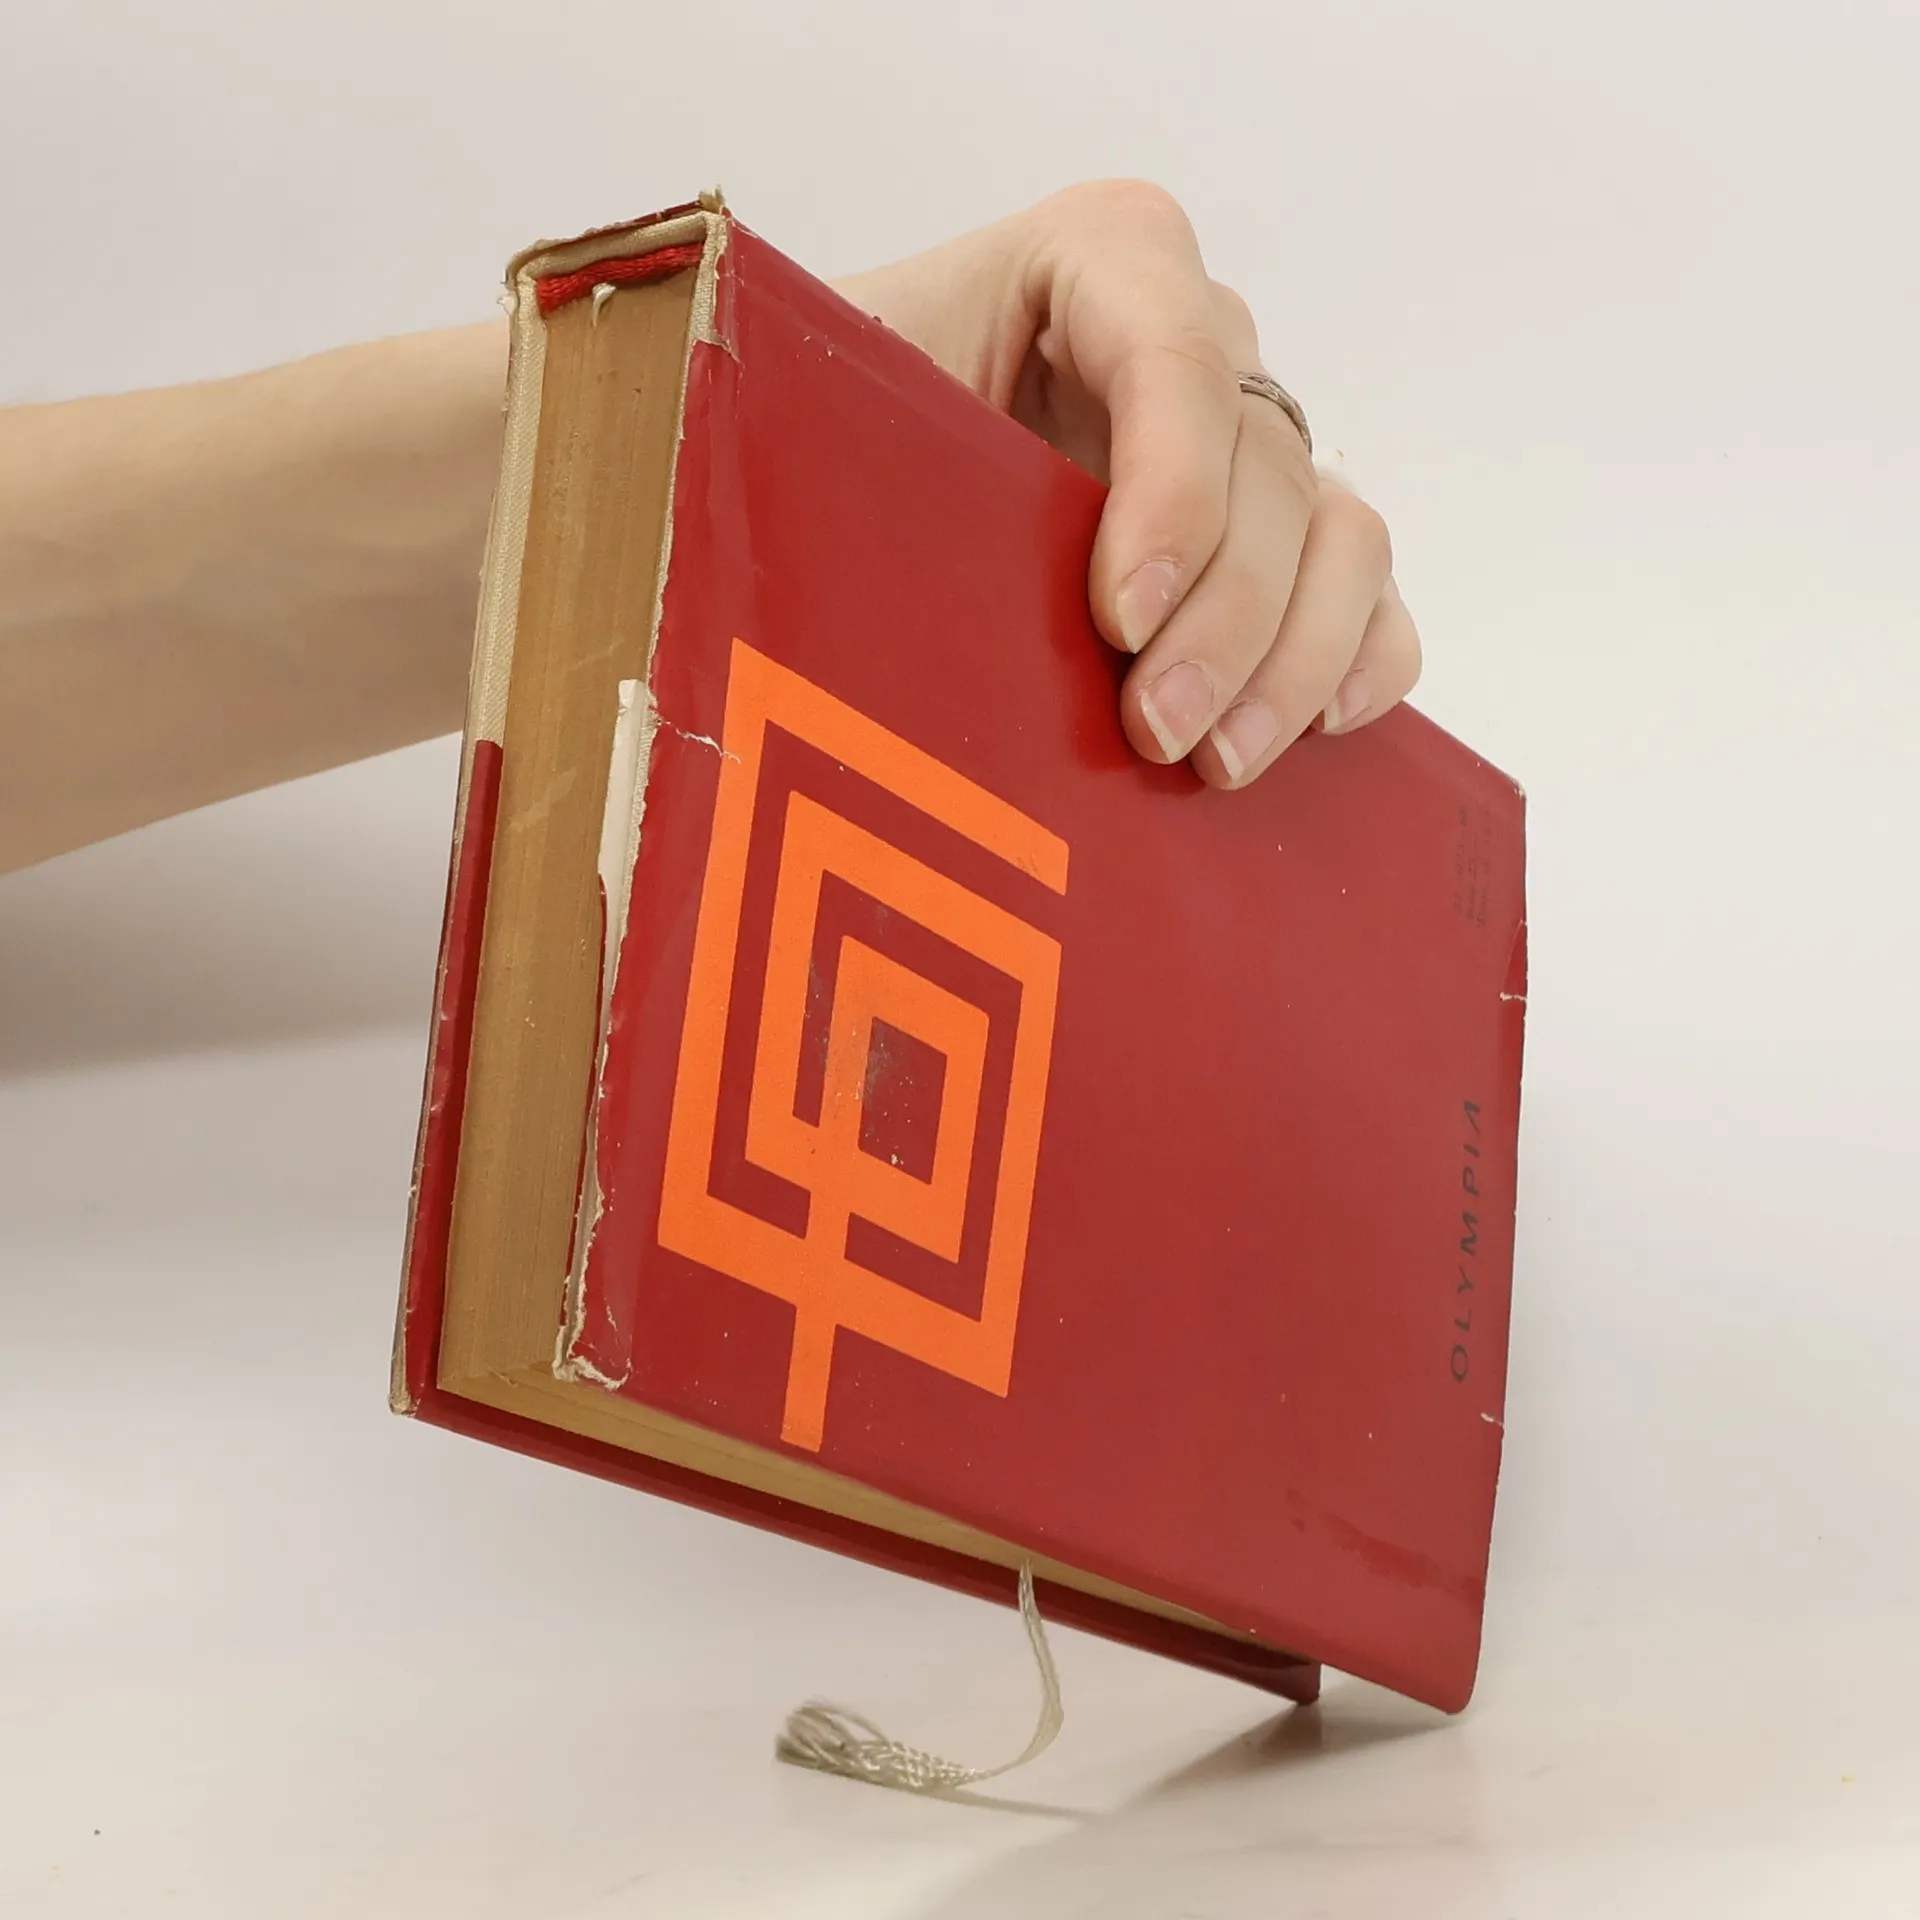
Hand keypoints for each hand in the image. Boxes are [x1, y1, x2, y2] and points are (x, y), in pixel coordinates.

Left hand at [836, 181, 1419, 788]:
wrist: (849, 470)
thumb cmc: (828, 420)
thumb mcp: (819, 389)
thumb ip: (846, 416)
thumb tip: (853, 538)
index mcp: (1099, 261)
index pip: (1178, 355)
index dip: (1172, 495)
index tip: (1117, 621)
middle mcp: (1198, 338)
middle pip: (1267, 466)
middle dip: (1224, 615)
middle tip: (1155, 731)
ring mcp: (1246, 443)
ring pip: (1338, 532)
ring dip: (1295, 657)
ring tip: (1218, 762)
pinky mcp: (1274, 536)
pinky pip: (1362, 590)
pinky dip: (1359, 656)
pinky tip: (1315, 729)